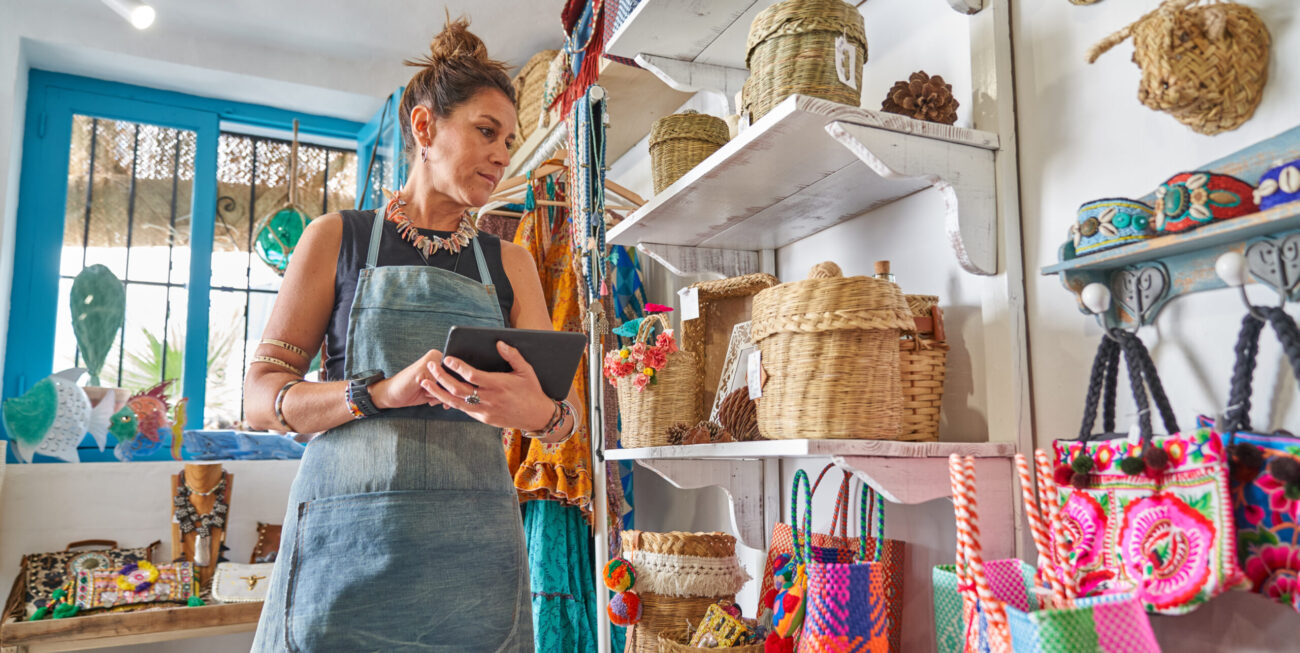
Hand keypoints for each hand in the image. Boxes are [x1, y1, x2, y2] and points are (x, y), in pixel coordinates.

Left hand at [371, 350, 450, 410]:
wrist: (393, 396)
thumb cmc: (402, 383)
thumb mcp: (419, 376)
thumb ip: (437, 375)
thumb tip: (453, 379)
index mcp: (437, 357)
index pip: (453, 368)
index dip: (450, 380)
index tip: (439, 386)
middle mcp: (440, 366)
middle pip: (454, 380)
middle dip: (445, 390)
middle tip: (429, 392)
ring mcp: (440, 378)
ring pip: (452, 390)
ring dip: (442, 397)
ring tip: (428, 396)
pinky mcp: (438, 388)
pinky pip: (448, 396)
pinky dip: (441, 401)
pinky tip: (431, 401)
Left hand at [424, 341, 553, 429]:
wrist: (536, 416)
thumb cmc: (531, 390)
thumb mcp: (526, 370)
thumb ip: (512, 356)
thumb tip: (499, 343)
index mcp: (499, 385)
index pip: (472, 376)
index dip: (458, 367)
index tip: (447, 358)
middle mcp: (489, 400)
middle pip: (459, 389)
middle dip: (442, 377)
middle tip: (431, 366)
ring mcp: (485, 411)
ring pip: (455, 402)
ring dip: (439, 392)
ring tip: (426, 382)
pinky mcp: (483, 418)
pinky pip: (462, 409)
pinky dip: (449, 401)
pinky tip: (440, 393)